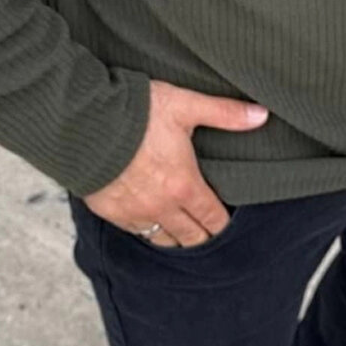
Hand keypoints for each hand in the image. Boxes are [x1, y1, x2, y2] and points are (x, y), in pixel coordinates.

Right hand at [83, 79, 267, 245]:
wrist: (84, 123)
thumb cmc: (135, 113)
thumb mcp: (185, 106)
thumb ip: (225, 113)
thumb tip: (261, 115)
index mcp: (185, 186)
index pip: (213, 220)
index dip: (223, 223)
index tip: (225, 221)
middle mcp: (162, 207)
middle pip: (192, 238)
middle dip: (203, 235)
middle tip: (207, 229)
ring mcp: (135, 213)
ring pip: (163, 240)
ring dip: (175, 236)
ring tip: (181, 229)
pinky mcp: (111, 213)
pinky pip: (136, 232)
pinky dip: (146, 229)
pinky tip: (149, 220)